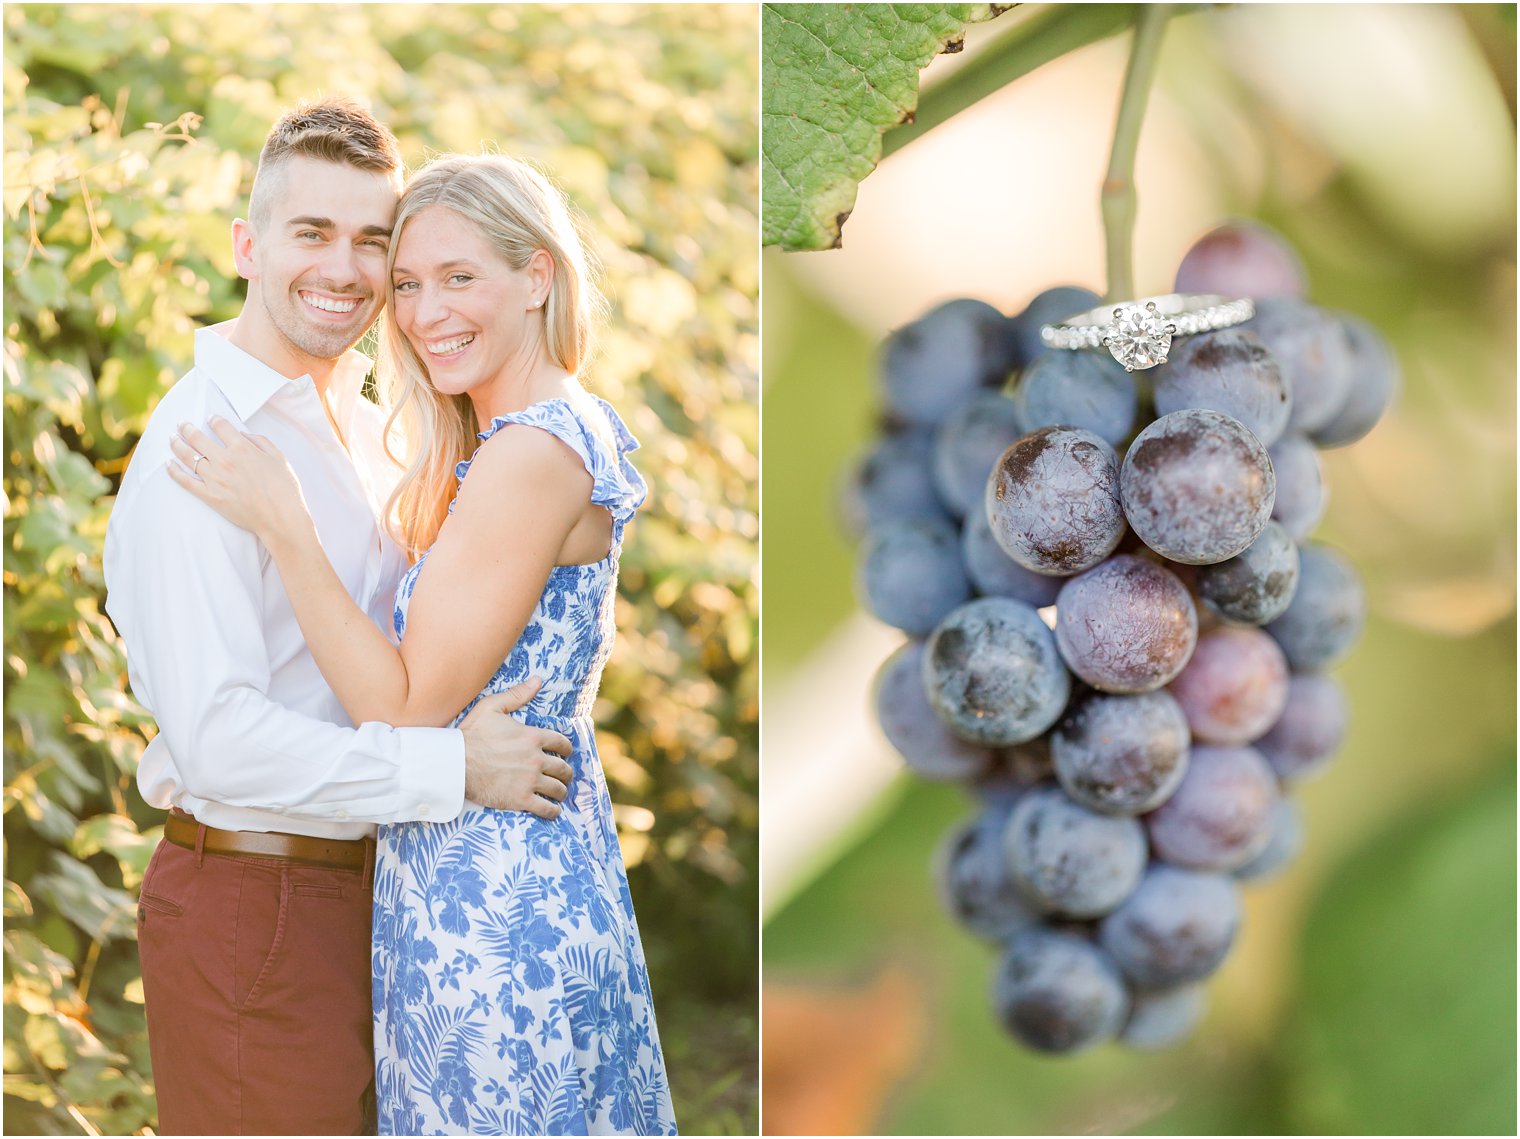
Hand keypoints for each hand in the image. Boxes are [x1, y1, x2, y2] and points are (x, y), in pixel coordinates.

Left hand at [167, 416, 311, 546]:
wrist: (280, 518)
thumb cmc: (284, 488)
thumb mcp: (279, 458)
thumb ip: (260, 441)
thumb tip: (243, 434)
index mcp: (242, 448)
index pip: (221, 426)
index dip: (214, 419)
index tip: (210, 418)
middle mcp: (224, 460)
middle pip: (198, 438)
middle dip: (187, 428)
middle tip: (181, 423)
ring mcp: (214, 478)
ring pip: (188, 456)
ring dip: (176, 444)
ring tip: (171, 438)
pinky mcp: (209, 495)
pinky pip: (185, 481)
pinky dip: (174, 472)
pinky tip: (168, 464)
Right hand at [459, 677, 573, 818]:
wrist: (454, 764)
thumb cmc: (471, 734)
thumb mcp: (492, 707)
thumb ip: (517, 694)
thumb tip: (538, 680)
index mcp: (533, 737)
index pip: (562, 743)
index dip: (566, 748)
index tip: (565, 753)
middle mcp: (537, 759)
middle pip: (563, 768)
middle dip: (565, 772)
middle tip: (564, 775)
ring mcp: (530, 781)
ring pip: (558, 789)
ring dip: (561, 791)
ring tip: (559, 793)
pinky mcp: (521, 800)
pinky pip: (546, 809)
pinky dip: (553, 811)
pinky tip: (552, 810)